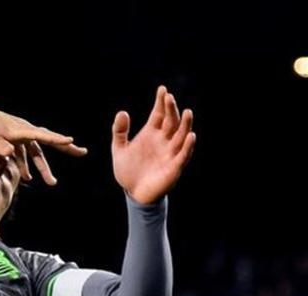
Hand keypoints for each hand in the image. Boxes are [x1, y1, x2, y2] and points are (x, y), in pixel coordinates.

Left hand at [0, 103, 88, 184]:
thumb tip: (10, 153)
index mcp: (20, 130)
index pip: (42, 135)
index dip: (56, 139)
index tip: (71, 141)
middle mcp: (24, 131)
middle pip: (47, 141)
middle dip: (65, 148)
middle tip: (83, 152)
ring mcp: (19, 135)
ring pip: (36, 153)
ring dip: (43, 167)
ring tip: (51, 183)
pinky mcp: (13, 139)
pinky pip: (24, 154)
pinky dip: (26, 165)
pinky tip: (28, 178)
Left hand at [111, 85, 195, 203]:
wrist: (133, 193)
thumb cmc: (128, 171)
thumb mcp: (119, 150)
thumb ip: (120, 132)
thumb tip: (122, 112)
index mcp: (151, 133)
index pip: (159, 114)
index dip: (161, 102)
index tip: (162, 89)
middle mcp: (164, 140)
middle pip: (171, 121)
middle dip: (171, 109)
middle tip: (169, 97)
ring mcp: (170, 152)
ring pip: (181, 135)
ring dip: (185, 124)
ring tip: (187, 111)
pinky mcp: (174, 166)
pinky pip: (183, 155)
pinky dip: (187, 146)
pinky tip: (190, 136)